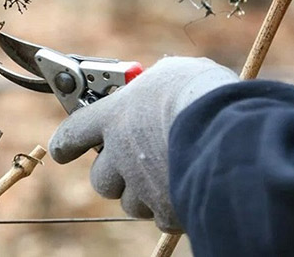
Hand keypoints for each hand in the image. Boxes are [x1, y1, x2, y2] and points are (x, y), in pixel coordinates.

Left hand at [48, 56, 238, 231]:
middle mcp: (120, 153)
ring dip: (145, 193)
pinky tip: (191, 188)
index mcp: (114, 115)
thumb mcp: (174, 75)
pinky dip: (173, 208)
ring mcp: (140, 185)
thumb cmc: (204, 93)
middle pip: (101, 179)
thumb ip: (155, 88)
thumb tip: (159, 89)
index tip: (62, 151)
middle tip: (137, 165)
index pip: (74, 132)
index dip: (65, 144)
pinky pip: (163, 217)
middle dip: (116, 176)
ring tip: (172, 173)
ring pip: (131, 202)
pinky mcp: (166, 211)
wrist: (232, 131)